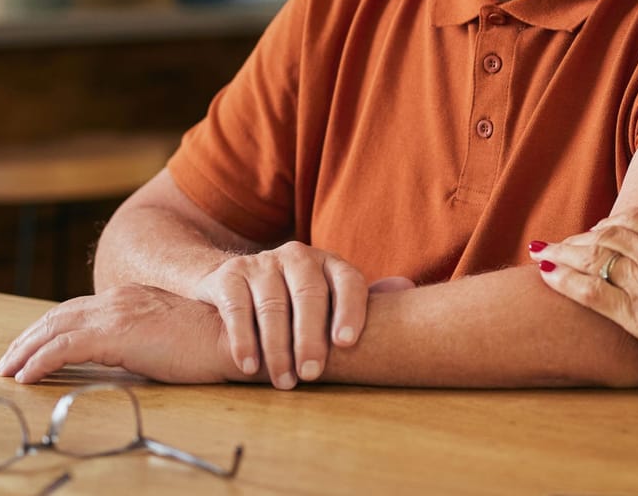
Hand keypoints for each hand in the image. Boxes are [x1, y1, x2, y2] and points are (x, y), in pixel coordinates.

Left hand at [0, 284, 242, 384]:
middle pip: (59, 315)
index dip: (51, 328)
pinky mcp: (117, 335)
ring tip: (9, 370)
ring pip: (54, 329)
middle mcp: (120, 299)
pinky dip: (39, 361)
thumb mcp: (173, 334)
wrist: (239, 337)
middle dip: (29, 337)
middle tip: (9, 359)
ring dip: (26, 350)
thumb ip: (146, 337)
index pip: (79, 310)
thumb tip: (127, 356)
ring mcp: (118, 314)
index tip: (32, 346)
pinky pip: (64, 348)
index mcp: (133, 297)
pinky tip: (27, 377)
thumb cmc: (216, 342)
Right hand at [194, 242, 369, 388]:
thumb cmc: (293, 299)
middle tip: (312, 374)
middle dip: (311, 338)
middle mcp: (298, 256)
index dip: (350, 310)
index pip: (348, 282)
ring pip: (273, 306)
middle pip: (309, 295)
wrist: (232, 284)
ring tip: (283, 381)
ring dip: (278, 348)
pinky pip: (237, 309)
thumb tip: (407, 287)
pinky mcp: (229, 275)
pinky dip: (244, 340)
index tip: (347, 343)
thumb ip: (361, 299)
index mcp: (329, 263)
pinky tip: (250, 366)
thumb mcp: (326, 296)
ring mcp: (262, 263)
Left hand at [535, 207, 637, 386]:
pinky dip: (563, 279)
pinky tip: (546, 274)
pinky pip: (589, 289)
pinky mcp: (634, 311)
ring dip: (563, 254)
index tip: (595, 231)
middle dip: (578, 238)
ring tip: (544, 253)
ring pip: (592, 256)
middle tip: (560, 243)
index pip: (633, 218)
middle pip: (606, 234)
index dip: (607, 223)